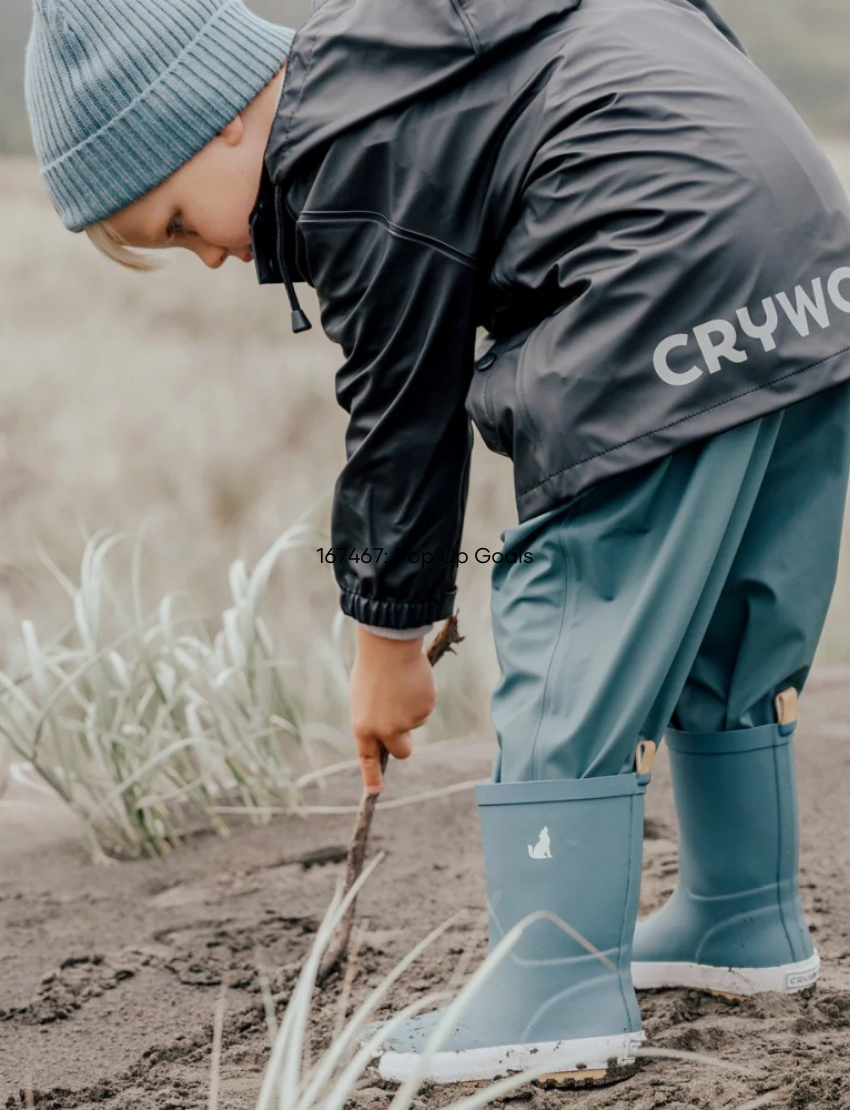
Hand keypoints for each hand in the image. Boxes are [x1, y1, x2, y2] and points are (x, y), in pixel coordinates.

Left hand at [350, 626, 436, 795]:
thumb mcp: (363, 697)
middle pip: (402, 751)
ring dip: (411, 707)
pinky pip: (426, 707)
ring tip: (400, 684)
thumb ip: (373, 718)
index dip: (371, 776)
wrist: (389, 645)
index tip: (374, 791)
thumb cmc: (372, 667)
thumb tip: (389, 732)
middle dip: (406, 743)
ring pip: (416, 722)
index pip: (368, 758)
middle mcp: (386, 730)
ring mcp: (408, 721)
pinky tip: (412, 680)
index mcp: (364, 726)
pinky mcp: (425, 709)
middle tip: (404, 727)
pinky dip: (421, 696)